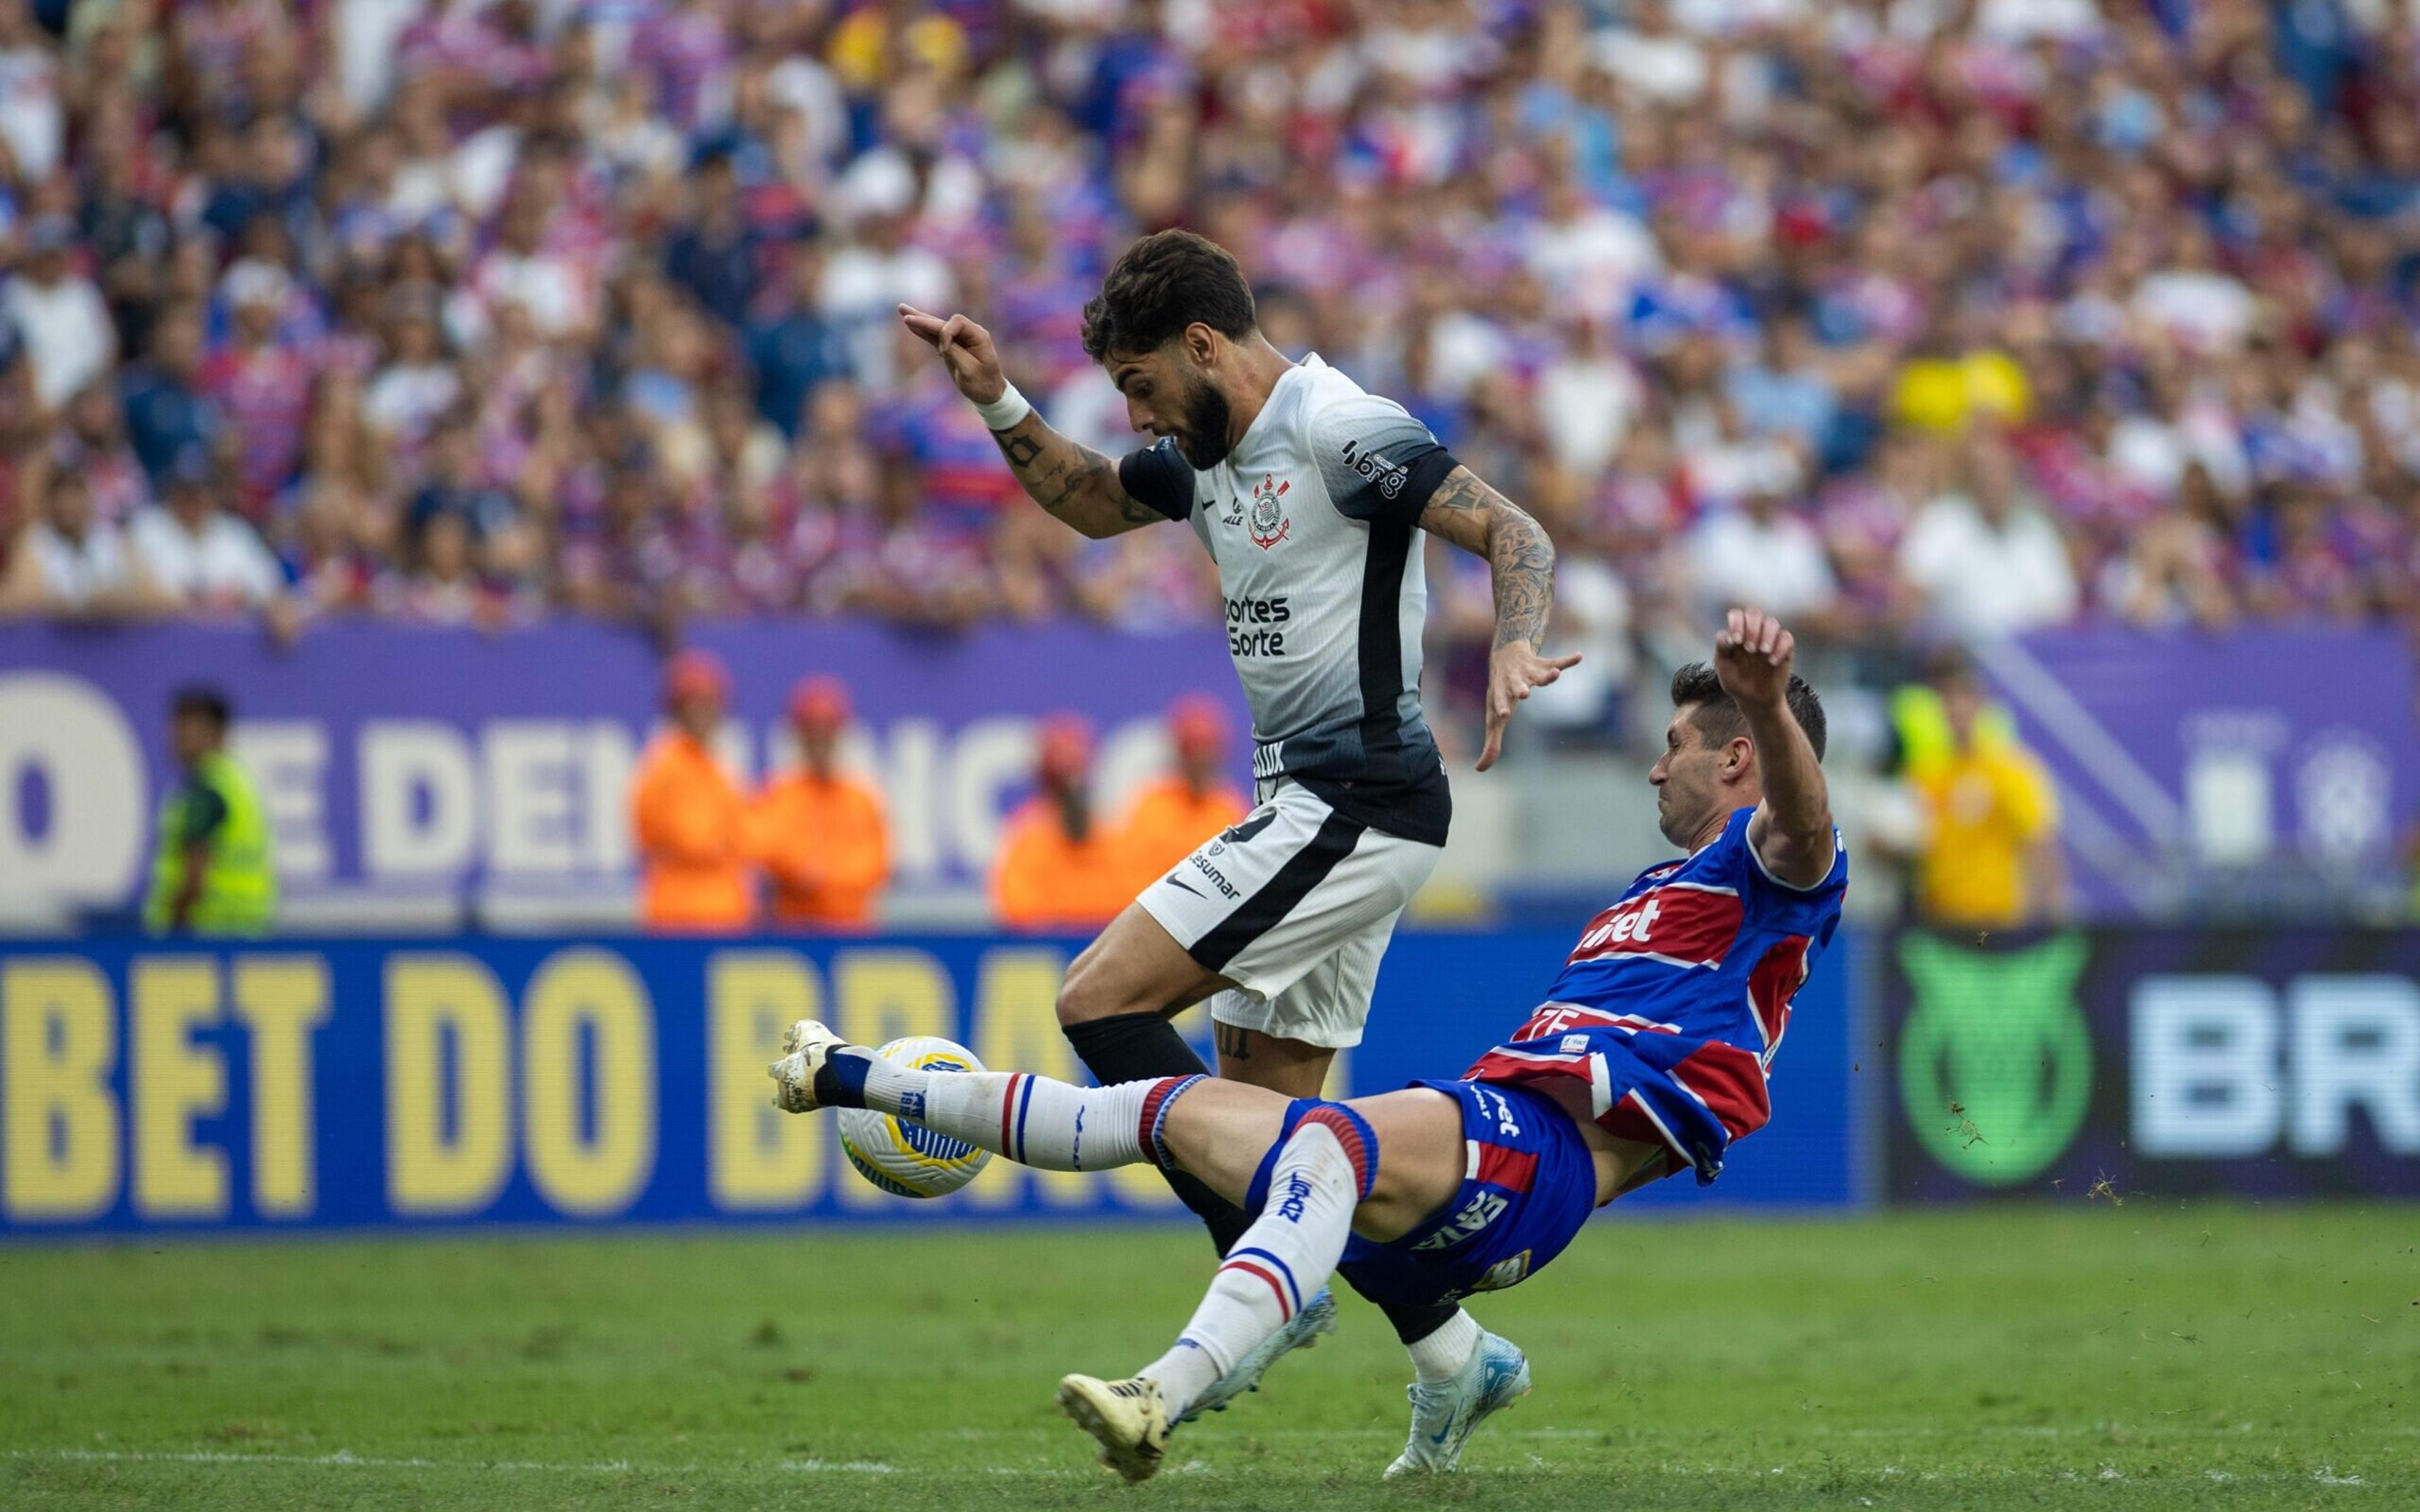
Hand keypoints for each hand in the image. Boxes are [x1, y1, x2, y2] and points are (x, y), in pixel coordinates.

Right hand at [898, 304, 1006, 405]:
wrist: (989, 394)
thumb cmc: (983, 383)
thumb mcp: (970, 370)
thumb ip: (955, 353)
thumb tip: (941, 343)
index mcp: (978, 335)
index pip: (957, 322)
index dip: (946, 333)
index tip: (943, 352)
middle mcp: (969, 333)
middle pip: (943, 322)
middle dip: (924, 319)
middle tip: (905, 314)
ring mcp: (959, 339)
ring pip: (936, 327)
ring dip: (919, 320)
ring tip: (902, 309)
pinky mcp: (950, 348)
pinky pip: (934, 337)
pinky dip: (922, 331)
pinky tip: (910, 325)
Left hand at [1479, 640, 1581, 770]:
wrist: (1504, 656)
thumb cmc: (1499, 693)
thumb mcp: (1494, 718)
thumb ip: (1491, 743)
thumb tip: (1480, 769)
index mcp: (1501, 694)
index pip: (1500, 701)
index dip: (1502, 707)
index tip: (1504, 715)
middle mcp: (1514, 681)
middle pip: (1517, 685)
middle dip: (1521, 689)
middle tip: (1525, 694)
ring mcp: (1529, 672)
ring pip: (1539, 674)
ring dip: (1547, 675)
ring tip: (1555, 674)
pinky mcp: (1542, 664)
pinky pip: (1557, 661)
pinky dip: (1568, 661)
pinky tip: (1578, 657)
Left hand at [1713, 607, 1794, 708]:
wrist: (1754, 700)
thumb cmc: (1736, 681)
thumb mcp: (1723, 668)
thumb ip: (1721, 650)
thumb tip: (1726, 636)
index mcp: (1736, 633)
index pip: (1737, 615)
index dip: (1736, 623)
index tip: (1736, 641)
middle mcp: (1753, 632)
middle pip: (1754, 613)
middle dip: (1751, 627)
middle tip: (1749, 648)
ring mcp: (1769, 639)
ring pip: (1771, 622)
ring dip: (1766, 635)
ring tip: (1762, 652)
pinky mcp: (1784, 649)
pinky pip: (1786, 637)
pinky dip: (1780, 647)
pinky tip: (1772, 662)